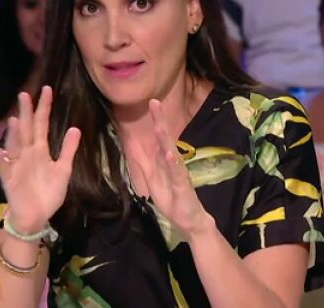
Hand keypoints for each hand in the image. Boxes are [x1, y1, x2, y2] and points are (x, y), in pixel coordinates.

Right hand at [0, 86, 80, 232]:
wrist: (37, 217)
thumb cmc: (48, 192)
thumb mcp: (63, 170)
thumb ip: (68, 150)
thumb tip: (75, 128)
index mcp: (40, 150)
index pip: (42, 124)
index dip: (44, 108)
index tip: (47, 90)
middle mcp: (27, 154)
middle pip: (26, 130)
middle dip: (25, 113)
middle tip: (24, 94)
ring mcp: (17, 166)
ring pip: (15, 146)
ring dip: (14, 134)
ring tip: (15, 120)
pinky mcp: (10, 181)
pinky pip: (5, 169)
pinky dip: (2, 160)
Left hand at [125, 99, 209, 238]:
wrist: (190, 220)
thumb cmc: (172, 198)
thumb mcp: (152, 179)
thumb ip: (144, 163)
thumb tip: (134, 147)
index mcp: (165, 161)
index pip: (158, 138)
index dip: (155, 121)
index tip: (152, 102)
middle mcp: (173, 163)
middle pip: (165, 139)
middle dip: (160, 121)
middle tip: (155, 102)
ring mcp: (179, 173)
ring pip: (171, 153)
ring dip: (165, 139)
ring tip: (159, 125)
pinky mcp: (183, 186)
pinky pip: (178, 173)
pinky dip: (173, 164)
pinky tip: (170, 155)